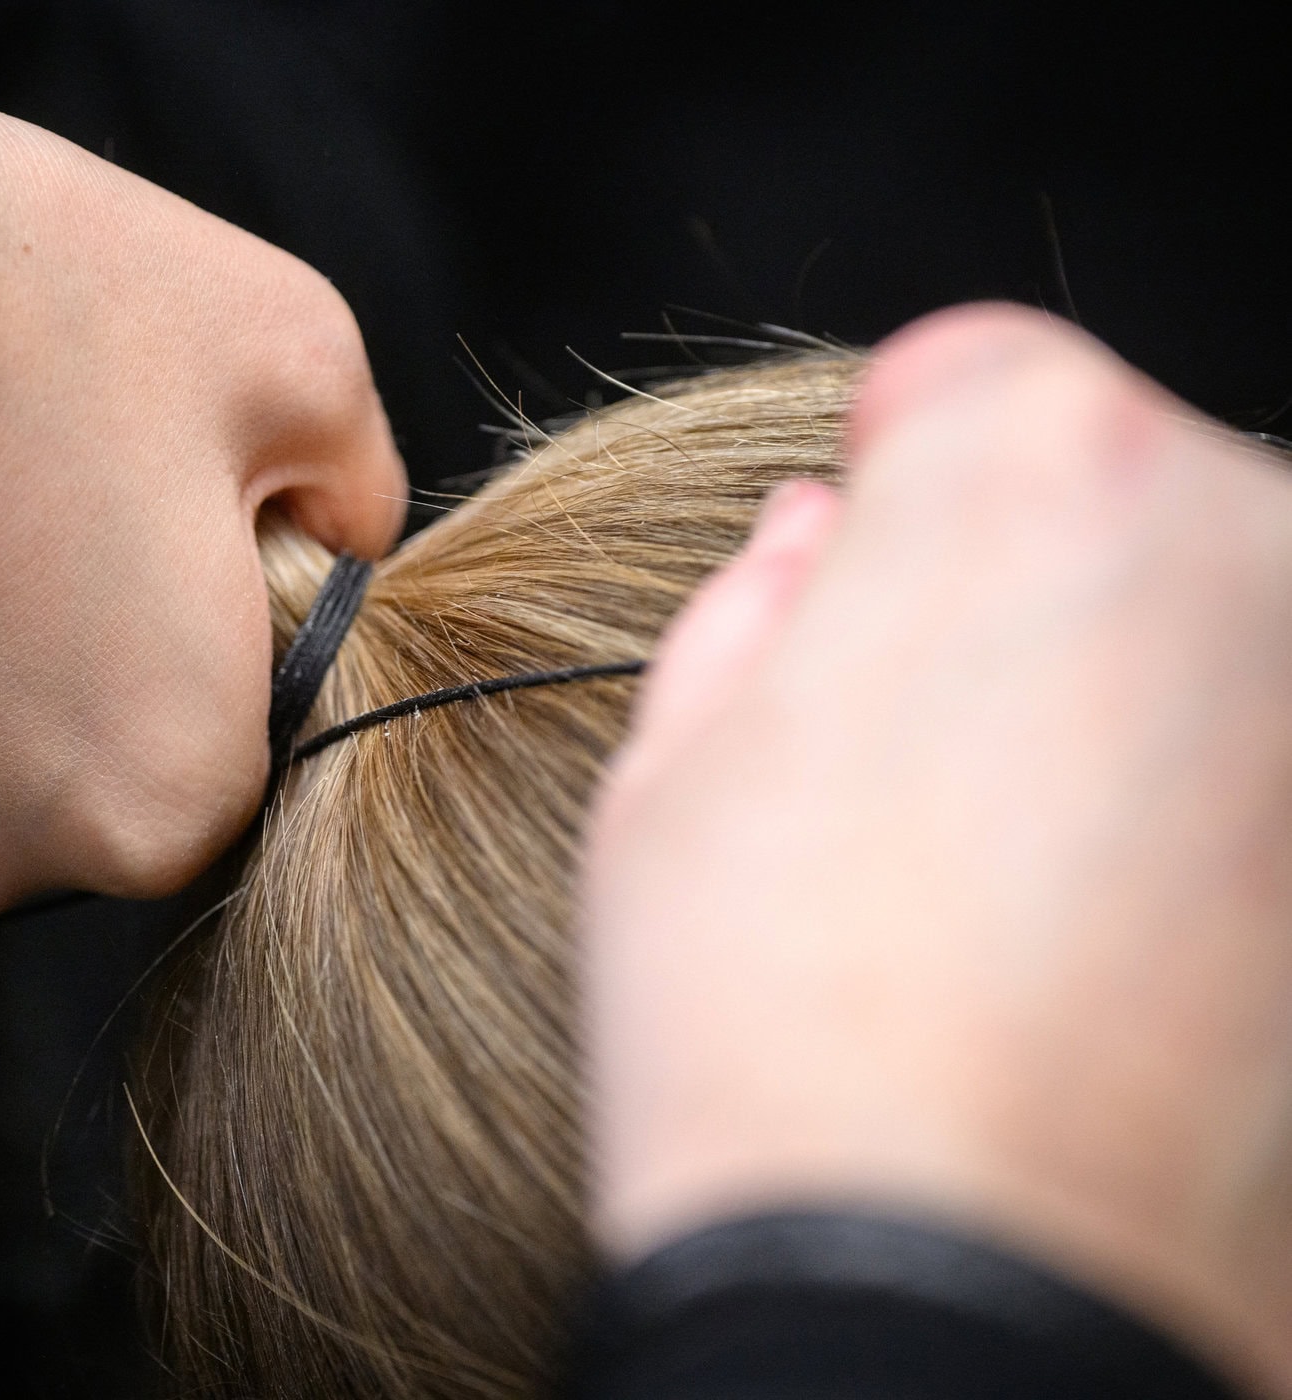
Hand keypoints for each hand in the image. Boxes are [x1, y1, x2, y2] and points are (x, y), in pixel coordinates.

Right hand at [0, 108, 405, 924]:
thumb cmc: (32, 311)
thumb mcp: (290, 350)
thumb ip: (356, 490)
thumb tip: (341, 547)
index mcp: (167, 791)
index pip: (246, 762)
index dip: (228, 642)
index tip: (183, 530)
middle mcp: (7, 861)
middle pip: (108, 776)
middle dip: (108, 657)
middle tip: (66, 501)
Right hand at [583, 305, 1291, 1394]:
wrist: (937, 1277)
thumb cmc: (780, 1025)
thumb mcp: (675, 768)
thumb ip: (758, 605)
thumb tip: (807, 544)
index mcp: (1029, 469)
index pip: (975, 372)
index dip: (892, 477)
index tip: (864, 568)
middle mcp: (1239, 539)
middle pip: (1117, 483)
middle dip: (1023, 579)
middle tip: (922, 751)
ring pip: (1218, 618)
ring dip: (1129, 690)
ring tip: (1012, 864)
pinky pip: (1266, 749)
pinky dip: (1211, 798)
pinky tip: (1103, 925)